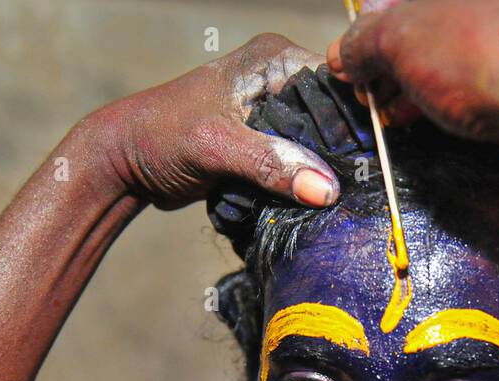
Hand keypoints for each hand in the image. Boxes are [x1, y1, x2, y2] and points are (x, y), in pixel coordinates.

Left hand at [89, 33, 341, 210]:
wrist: (125, 162)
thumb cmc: (161, 138)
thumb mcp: (217, 147)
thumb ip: (271, 163)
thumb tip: (326, 189)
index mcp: (275, 59)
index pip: (339, 85)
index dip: (358, 122)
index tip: (373, 162)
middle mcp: (280, 78)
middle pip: (335, 118)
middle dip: (344, 153)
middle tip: (359, 189)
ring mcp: (273, 111)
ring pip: (320, 144)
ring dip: (324, 174)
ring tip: (342, 201)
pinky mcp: (265, 142)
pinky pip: (300, 162)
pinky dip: (304, 183)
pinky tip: (315, 203)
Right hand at [327, 0, 498, 179]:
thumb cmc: (491, 54)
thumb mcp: (399, 40)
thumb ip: (367, 41)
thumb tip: (350, 52)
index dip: (380, 22)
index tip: (360, 54)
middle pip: (443, 14)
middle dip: (401, 56)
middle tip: (374, 86)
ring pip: (472, 45)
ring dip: (426, 80)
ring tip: (396, 110)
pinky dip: (465, 94)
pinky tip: (436, 118)